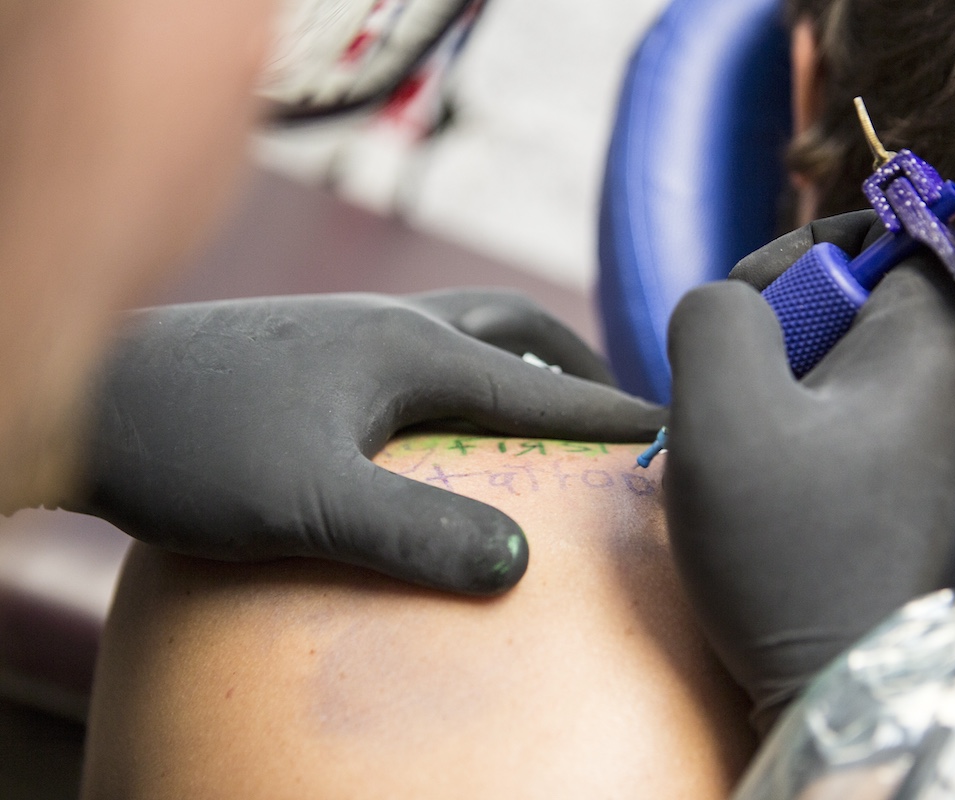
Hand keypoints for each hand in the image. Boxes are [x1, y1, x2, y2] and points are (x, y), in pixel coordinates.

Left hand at [68, 290, 663, 594]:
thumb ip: (417, 531)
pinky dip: (463, 372)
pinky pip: (421, 347)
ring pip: (465, 330)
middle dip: (573, 366)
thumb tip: (519, 561)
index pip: (539, 387)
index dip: (612, 415)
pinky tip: (437, 418)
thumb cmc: (196, 447)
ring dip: (517, 361)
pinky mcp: (318, 348)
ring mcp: (353, 330)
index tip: (675, 429)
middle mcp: (394, 325)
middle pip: (514, 328)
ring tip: (537, 407)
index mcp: (413, 351)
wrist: (93, 396)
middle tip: (608, 410)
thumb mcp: (308, 504)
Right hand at [664, 216, 954, 732]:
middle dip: (784, 338)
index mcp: (944, 339)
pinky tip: (785, 490)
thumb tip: (732, 302)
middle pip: (866, 301)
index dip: (794, 261)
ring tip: (757, 461)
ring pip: (860, 366)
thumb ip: (714, 313)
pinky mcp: (947, 489)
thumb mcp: (722, 413)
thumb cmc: (792, 555)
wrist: (851, 697)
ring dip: (790, 394)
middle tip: (742, 407)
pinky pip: (872, 423)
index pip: (877, 235)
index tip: (744, 323)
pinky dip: (816, 437)